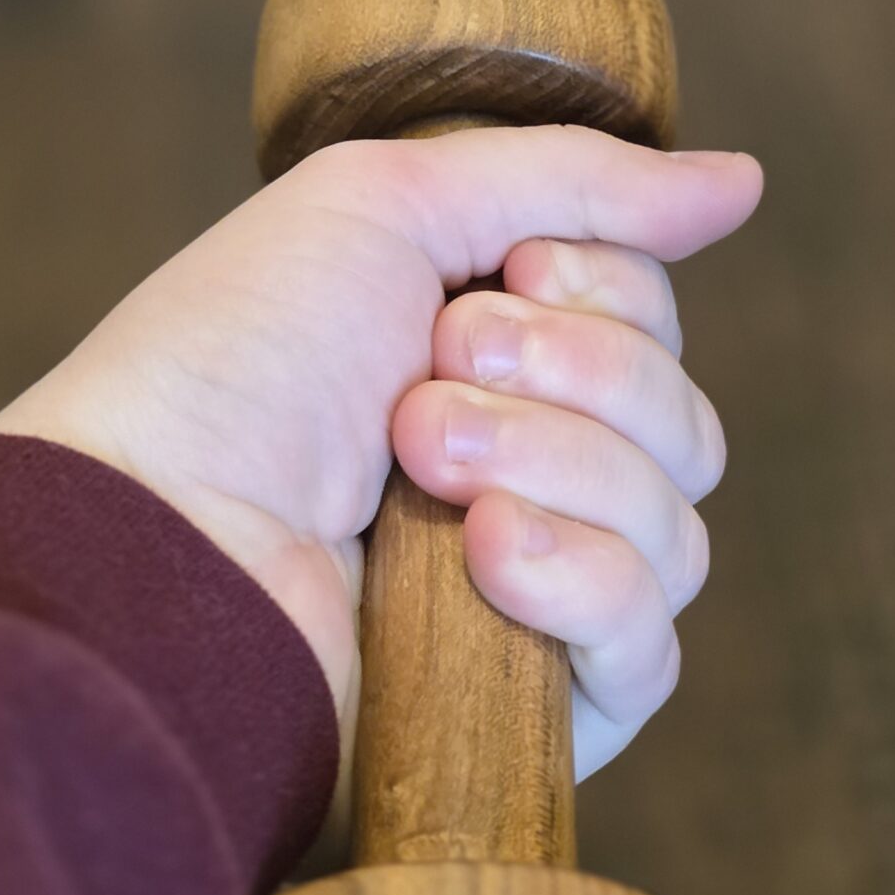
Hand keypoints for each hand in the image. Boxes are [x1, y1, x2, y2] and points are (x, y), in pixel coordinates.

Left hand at [0, 126, 760, 780]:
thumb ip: (577, 183)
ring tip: (419, 464)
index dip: (602, 286)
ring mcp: (530, 596)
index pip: (652, 318)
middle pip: (682, 418)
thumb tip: (741, 183)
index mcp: (490, 359)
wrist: (152, 536)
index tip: (496, 276)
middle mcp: (521, 473)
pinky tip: (484, 560)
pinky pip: (650, 645)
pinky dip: (578, 581)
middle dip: (572, 372)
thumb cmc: (237, 358)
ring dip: (554, 463)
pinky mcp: (531, 711)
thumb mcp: (391, 204)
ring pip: (677, 523)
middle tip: (428, 378)